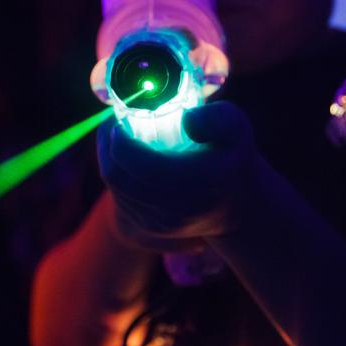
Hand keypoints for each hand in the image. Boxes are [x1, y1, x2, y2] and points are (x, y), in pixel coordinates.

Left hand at [97, 101, 262, 247]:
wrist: (236, 206)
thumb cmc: (233, 159)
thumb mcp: (237, 129)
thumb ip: (218, 118)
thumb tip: (186, 120)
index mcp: (197, 183)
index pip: (141, 164)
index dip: (121, 139)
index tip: (121, 117)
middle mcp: (175, 209)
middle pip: (119, 176)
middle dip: (108, 145)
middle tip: (115, 123)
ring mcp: (159, 223)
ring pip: (115, 187)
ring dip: (110, 158)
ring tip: (120, 137)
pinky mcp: (149, 228)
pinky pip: (119, 197)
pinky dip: (116, 174)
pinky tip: (127, 158)